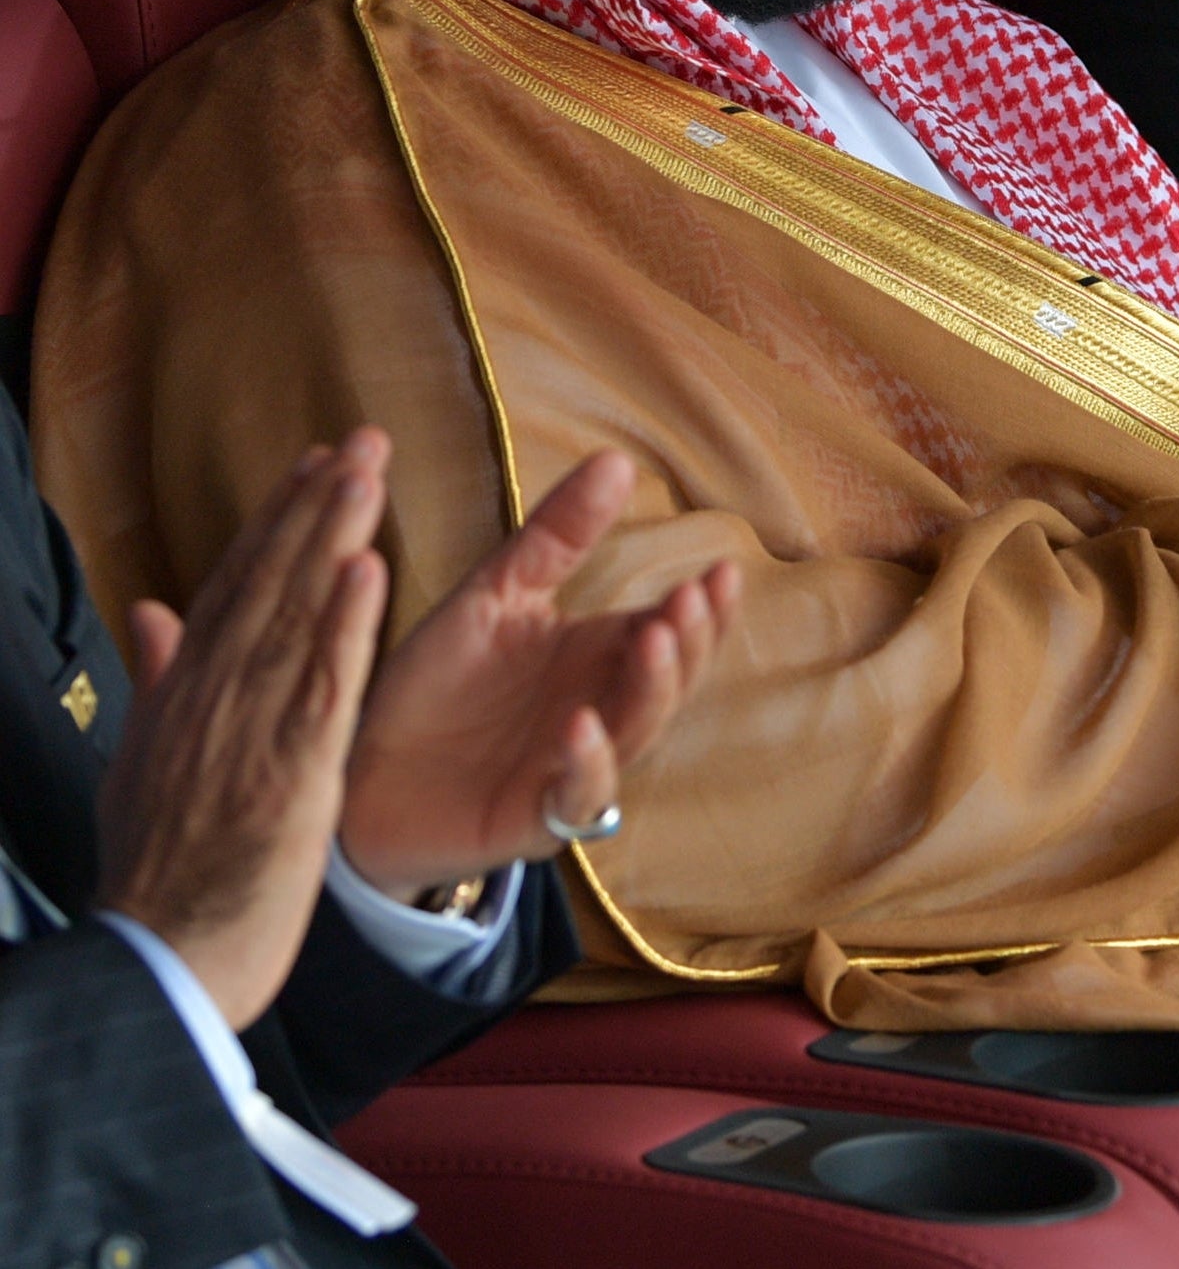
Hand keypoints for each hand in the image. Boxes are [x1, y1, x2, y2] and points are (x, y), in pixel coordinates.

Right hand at [97, 434, 391, 1031]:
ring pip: (296, 617)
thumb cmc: (160, 870)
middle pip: (268, 585)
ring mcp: (250, 732)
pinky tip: (367, 571)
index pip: (237, 588)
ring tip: (366, 471)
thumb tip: (150, 609)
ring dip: (331, 540)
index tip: (316, 463)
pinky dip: (343, 626)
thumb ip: (157, 681)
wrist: (157, 959)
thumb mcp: (143, 763)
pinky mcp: (289, 773)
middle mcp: (214, 699)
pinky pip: (322, 688)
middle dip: (315, 507)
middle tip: (363, 439)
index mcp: (186, 696)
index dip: (277, 522)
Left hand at [339, 446, 742, 901]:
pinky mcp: (534, 819)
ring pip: (638, 732)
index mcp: (598, 659)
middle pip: (671, 680)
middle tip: (689, 600)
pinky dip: (587, 763)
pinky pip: (578, 797)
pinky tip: (580, 726)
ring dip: (652, 690)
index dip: (704, 608)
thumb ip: (557, 536)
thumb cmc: (434, 685)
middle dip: (690, 642)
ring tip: (651, 640)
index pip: (674, 631)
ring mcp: (574, 768)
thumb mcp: (495, 594)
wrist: (356, 772)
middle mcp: (601, 712)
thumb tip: (618, 459)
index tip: (721, 569)